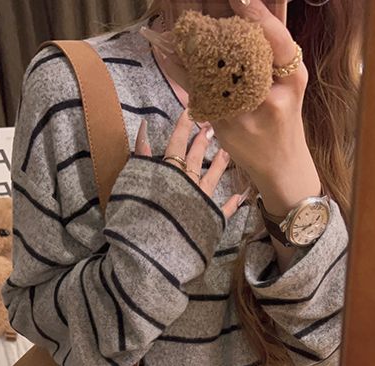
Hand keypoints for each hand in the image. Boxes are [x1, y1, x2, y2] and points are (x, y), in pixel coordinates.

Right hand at [134, 112, 248, 220]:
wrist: (155, 247)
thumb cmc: (140, 214)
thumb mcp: (134, 181)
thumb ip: (139, 155)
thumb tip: (144, 127)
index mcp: (170, 173)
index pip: (177, 144)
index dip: (183, 127)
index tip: (190, 110)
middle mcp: (188, 183)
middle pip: (196, 158)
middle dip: (203, 141)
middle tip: (212, 126)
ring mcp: (201, 201)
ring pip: (212, 178)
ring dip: (219, 165)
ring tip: (227, 152)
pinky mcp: (209, 220)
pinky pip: (223, 211)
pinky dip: (231, 204)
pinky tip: (241, 196)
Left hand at [156, 0, 321, 216]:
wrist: (281, 166)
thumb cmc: (284, 117)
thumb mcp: (291, 82)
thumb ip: (276, 46)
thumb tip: (253, 6)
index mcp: (293, 78)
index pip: (277, 39)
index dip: (257, 13)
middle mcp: (271, 95)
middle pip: (240, 49)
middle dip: (216, 21)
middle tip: (196, 1)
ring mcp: (245, 113)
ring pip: (213, 68)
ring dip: (191, 40)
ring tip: (178, 17)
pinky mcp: (224, 125)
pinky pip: (196, 89)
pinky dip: (178, 67)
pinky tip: (164, 48)